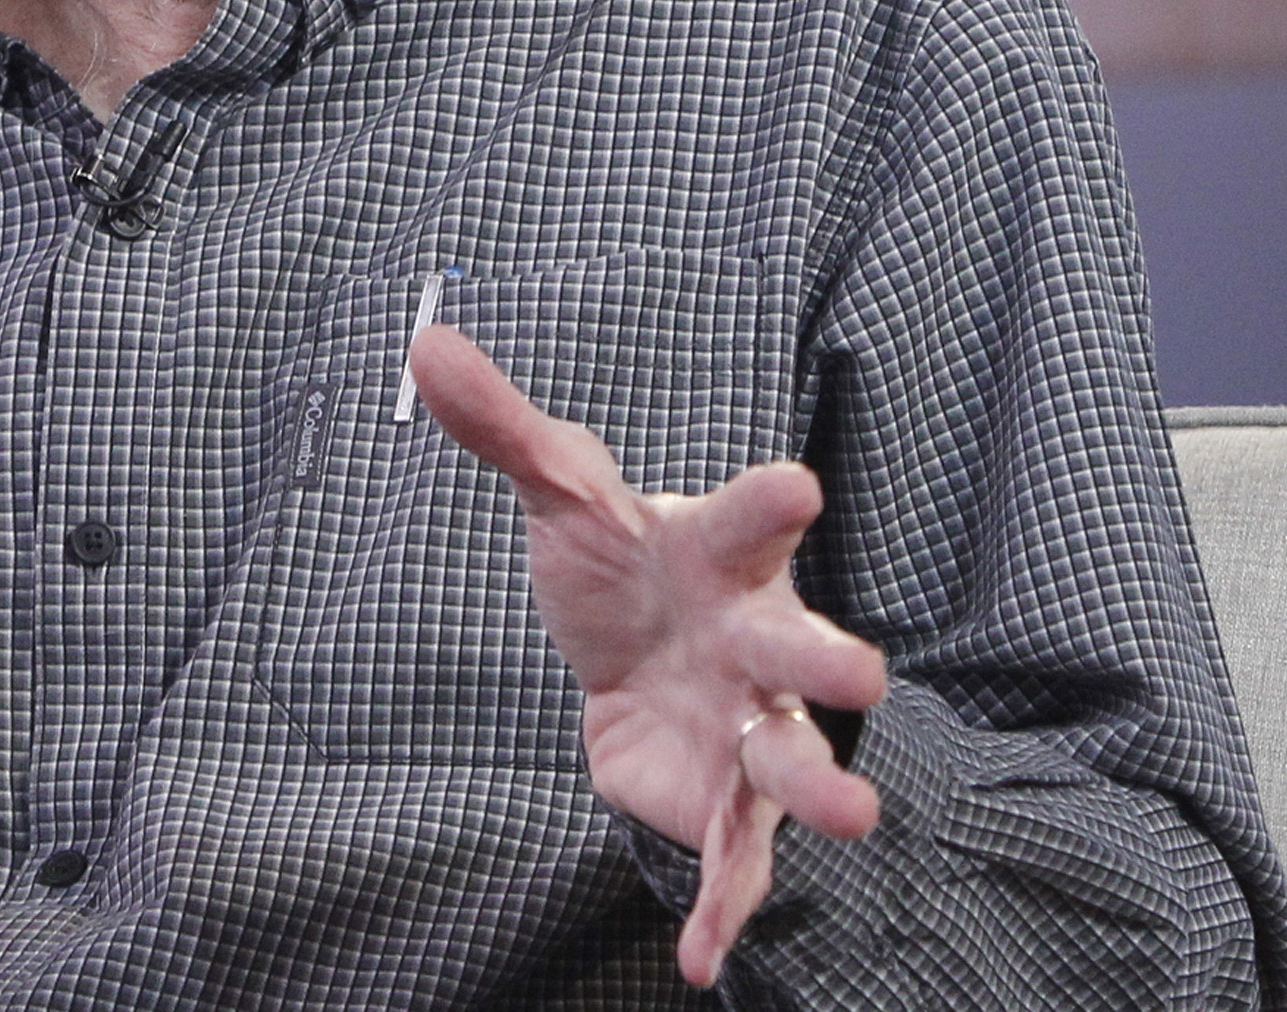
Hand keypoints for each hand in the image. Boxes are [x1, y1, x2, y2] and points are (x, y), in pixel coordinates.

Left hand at [409, 326, 884, 985]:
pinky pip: (734, 863)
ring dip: (823, 790)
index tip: (797, 486)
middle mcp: (757, 642)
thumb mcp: (561, 490)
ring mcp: (750, 728)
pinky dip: (723, 911)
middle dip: (832, 662)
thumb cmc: (618, 558)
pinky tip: (701, 959)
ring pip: (795, 763)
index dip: (770, 502)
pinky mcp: (721, 801)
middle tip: (862, 675)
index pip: (749, 520)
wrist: (624, 643)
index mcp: (722, 554)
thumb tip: (425, 337)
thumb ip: (501, 426)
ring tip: (854, 818)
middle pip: (804, 650)